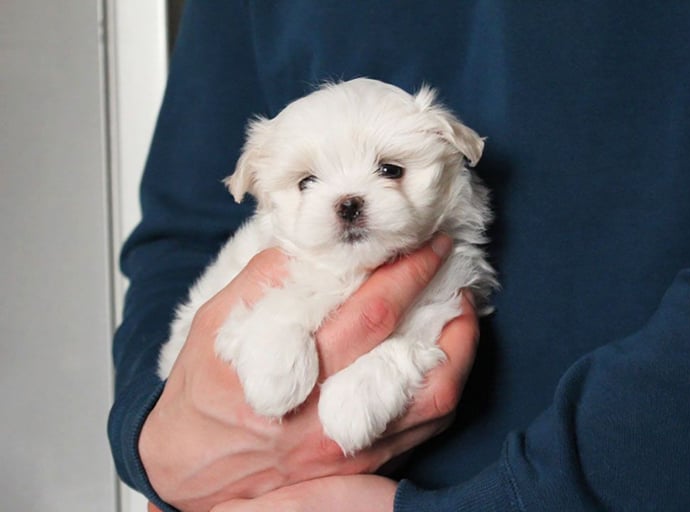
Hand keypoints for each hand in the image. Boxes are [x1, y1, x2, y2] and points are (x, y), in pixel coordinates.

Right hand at [139, 235, 478, 511]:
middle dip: (432, 290)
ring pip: (431, 400)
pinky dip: (445, 389)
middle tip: (443, 256)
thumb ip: (261, 284)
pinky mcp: (360, 465)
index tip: (422, 244)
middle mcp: (324, 418)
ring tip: (462, 310)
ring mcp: (349, 448)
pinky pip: (423, 431)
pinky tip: (446, 359)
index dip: (403, 272)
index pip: (366, 314)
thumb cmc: (200, 396)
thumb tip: (312, 248)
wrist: (191, 471)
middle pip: (401, 347)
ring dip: (458, 347)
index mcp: (286, 375)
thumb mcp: (213, 328)